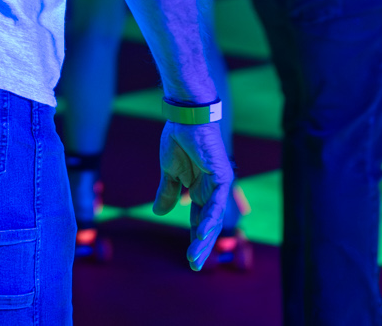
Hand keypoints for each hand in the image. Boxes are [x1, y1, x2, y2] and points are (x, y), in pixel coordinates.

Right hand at [152, 120, 233, 271]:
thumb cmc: (178, 138)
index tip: (190, 260)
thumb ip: (168, 192)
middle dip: (201, 245)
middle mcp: (212, 190)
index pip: (198, 220)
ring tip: (196, 255)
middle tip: (194, 265)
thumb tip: (160, 213)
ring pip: (214, 216)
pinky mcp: (222, 175)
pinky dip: (211, 216)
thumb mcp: (169, 172)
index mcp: (200, 190)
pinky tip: (204, 231)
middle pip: (208, 223)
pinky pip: (218, 200)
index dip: (194, 239)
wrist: (184, 116)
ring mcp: (219, 184)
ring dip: (205, 236)